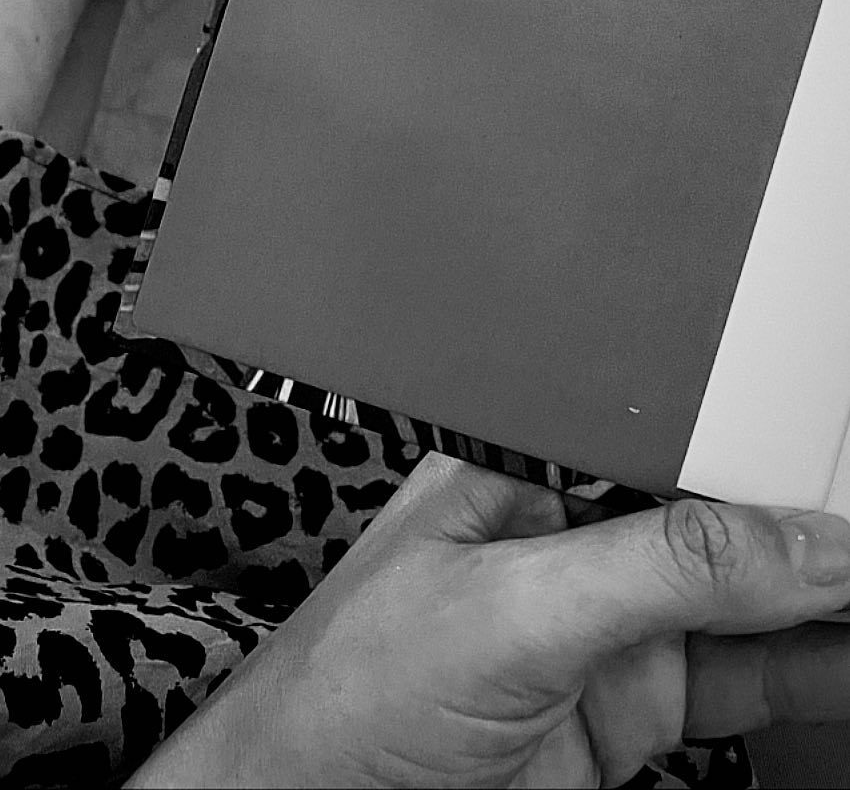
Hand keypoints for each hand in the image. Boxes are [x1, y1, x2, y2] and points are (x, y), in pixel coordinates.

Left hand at [129, 451, 849, 787]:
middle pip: (717, 514)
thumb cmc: (346, 695)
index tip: (825, 460)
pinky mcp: (627, 714)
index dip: (752, 441)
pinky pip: (741, 681)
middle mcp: (570, 541)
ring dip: (821, 597)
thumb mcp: (511, 608)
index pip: (665, 434)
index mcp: (523, 470)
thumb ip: (654, 567)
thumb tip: (788, 541)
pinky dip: (808, 671)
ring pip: (746, 603)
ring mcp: (603, 631)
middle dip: (802, 520)